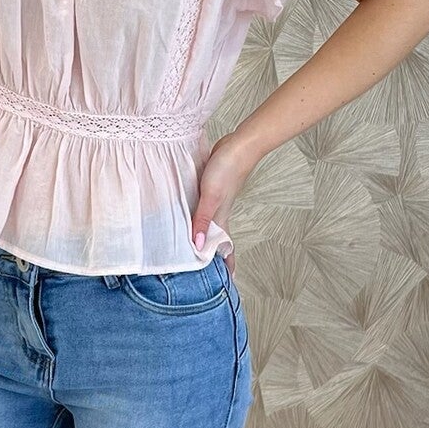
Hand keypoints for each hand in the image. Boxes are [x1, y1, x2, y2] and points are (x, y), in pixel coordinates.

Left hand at [190, 132, 257, 278]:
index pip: (225, 248)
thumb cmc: (228, 169)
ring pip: (208, 223)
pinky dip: (198, 217)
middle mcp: (219, 212)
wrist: (240, 145)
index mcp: (221, 218)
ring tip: (194, 247)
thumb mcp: (211, 197)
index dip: (227, 264)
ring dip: (204, 235)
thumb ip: (203, 220)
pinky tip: (188, 215)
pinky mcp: (211, 188)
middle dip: (212, 255)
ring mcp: (216, 200)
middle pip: (215, 238)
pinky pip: (203, 208)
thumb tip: (198, 246)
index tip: (228, 282)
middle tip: (205, 271)